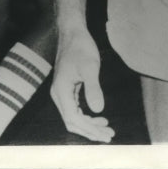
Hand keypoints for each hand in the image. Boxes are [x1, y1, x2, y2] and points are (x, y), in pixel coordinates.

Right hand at [51, 27, 114, 142]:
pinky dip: (86, 115)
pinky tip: (99, 116)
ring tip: (107, 128)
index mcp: (61, 92)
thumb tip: (99, 110)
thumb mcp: (90, 66)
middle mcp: (58, 95)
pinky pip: (75, 109)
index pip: (74, 120)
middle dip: (91, 131)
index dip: (90, 129)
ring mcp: (61, 93)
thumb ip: (93, 88)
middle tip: (109, 135)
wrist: (73, 32)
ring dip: (89, 125)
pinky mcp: (66, 89)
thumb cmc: (81, 46)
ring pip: (74, 117)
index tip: (106, 133)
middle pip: (72, 122)